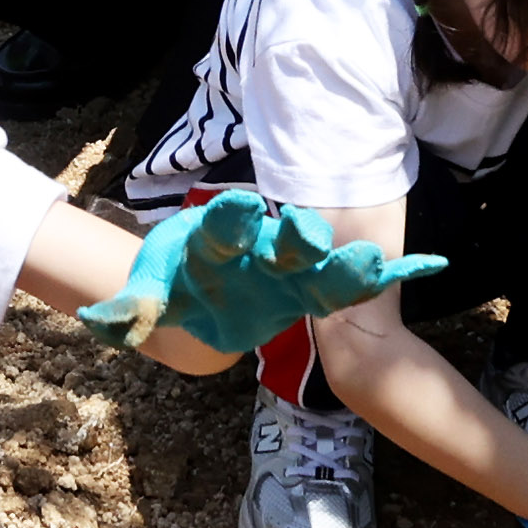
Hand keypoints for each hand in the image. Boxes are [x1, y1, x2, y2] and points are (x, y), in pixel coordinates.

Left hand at [79, 189, 445, 358]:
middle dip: (296, 238)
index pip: (222, 228)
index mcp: (214, 240)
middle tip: (312, 232)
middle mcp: (260, 249)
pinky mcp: (314, 291)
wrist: (199, 290)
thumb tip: (100, 321)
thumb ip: (130, 309)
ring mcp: (291, 270)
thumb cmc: (173, 283)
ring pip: (321, 264)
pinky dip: (389, 275)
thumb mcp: (147, 297)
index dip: (231, 219)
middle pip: (281, 241)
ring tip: (376, 262)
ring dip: (346, 265)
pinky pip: (354, 286)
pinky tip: (426, 265)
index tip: (243, 206)